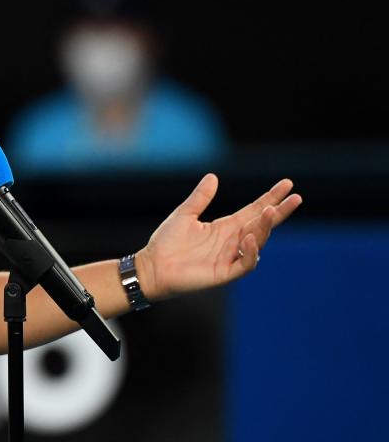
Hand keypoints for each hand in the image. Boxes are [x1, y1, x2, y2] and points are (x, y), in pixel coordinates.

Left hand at [137, 173, 302, 301]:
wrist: (152, 266)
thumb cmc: (166, 242)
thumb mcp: (185, 214)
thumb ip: (200, 197)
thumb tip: (213, 176)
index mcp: (225, 227)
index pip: (254, 210)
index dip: (270, 198)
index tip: (287, 184)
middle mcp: (232, 241)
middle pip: (262, 225)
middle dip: (279, 212)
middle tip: (295, 198)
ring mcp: (230, 257)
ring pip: (257, 242)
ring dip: (264, 227)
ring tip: (270, 212)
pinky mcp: (224, 273)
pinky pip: (245, 264)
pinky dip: (251, 252)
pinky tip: (251, 237)